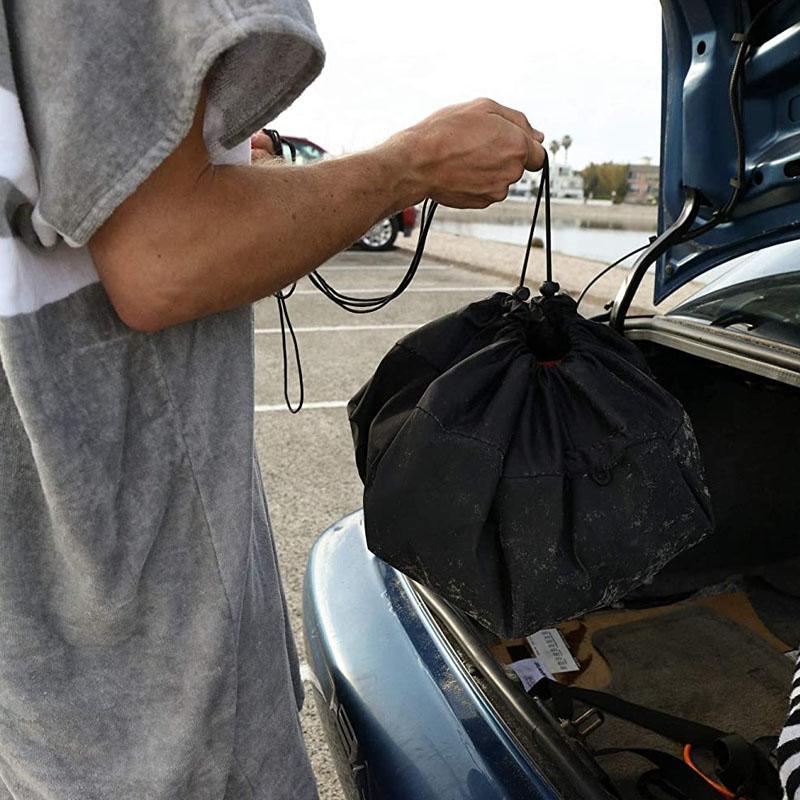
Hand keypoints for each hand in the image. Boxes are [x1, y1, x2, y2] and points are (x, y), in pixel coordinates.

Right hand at [390, 98, 545, 208]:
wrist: (418, 162)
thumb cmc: (446, 131)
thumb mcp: (484, 107)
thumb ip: (518, 121)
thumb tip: (538, 136)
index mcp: (517, 146)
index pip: (538, 154)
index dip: (523, 146)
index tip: (506, 142)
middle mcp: (511, 172)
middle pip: (518, 166)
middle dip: (503, 155)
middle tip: (476, 143)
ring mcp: (496, 190)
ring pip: (501, 179)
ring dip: (490, 169)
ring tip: (464, 156)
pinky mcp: (481, 202)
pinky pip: (486, 190)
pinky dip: (477, 181)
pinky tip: (460, 170)